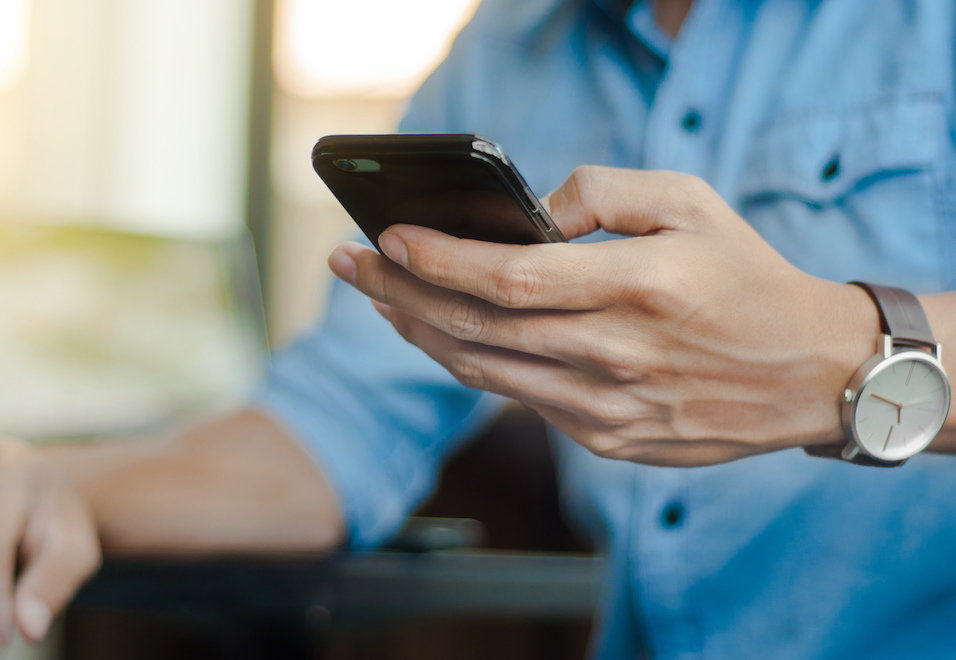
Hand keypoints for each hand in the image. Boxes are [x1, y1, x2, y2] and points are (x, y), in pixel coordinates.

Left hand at [328, 166, 878, 465]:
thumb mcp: (690, 203)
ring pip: (484, 370)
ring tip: (380, 298)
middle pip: (476, 328)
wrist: (810, 374)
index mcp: (640, 287)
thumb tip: (531, 209)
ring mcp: (609, 406)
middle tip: (350, 265)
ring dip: (420, 333)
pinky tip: (440, 336)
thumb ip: (605, 191)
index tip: (386, 239)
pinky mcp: (606, 439)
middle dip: (399, 293)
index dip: (438, 260)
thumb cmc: (745, 277)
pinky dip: (468, 364)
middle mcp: (618, 353)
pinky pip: (517, 397)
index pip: (509, 278)